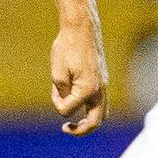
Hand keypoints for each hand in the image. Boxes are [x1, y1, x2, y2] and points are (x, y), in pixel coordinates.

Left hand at [49, 20, 106, 135]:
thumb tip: (67, 105)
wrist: (82, 27)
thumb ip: (62, 93)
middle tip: (66, 129)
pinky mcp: (103, 80)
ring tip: (74, 122)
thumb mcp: (57, 72)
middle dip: (81, 130)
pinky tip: (78, 103)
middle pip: (95, 122)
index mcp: (88, 90)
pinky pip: (101, 101)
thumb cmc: (67, 47)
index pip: (68, 110)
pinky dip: (90, 107)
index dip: (57, 102)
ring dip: (88, 120)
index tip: (54, 88)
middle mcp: (100, 90)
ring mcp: (104, 85)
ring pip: (101, 113)